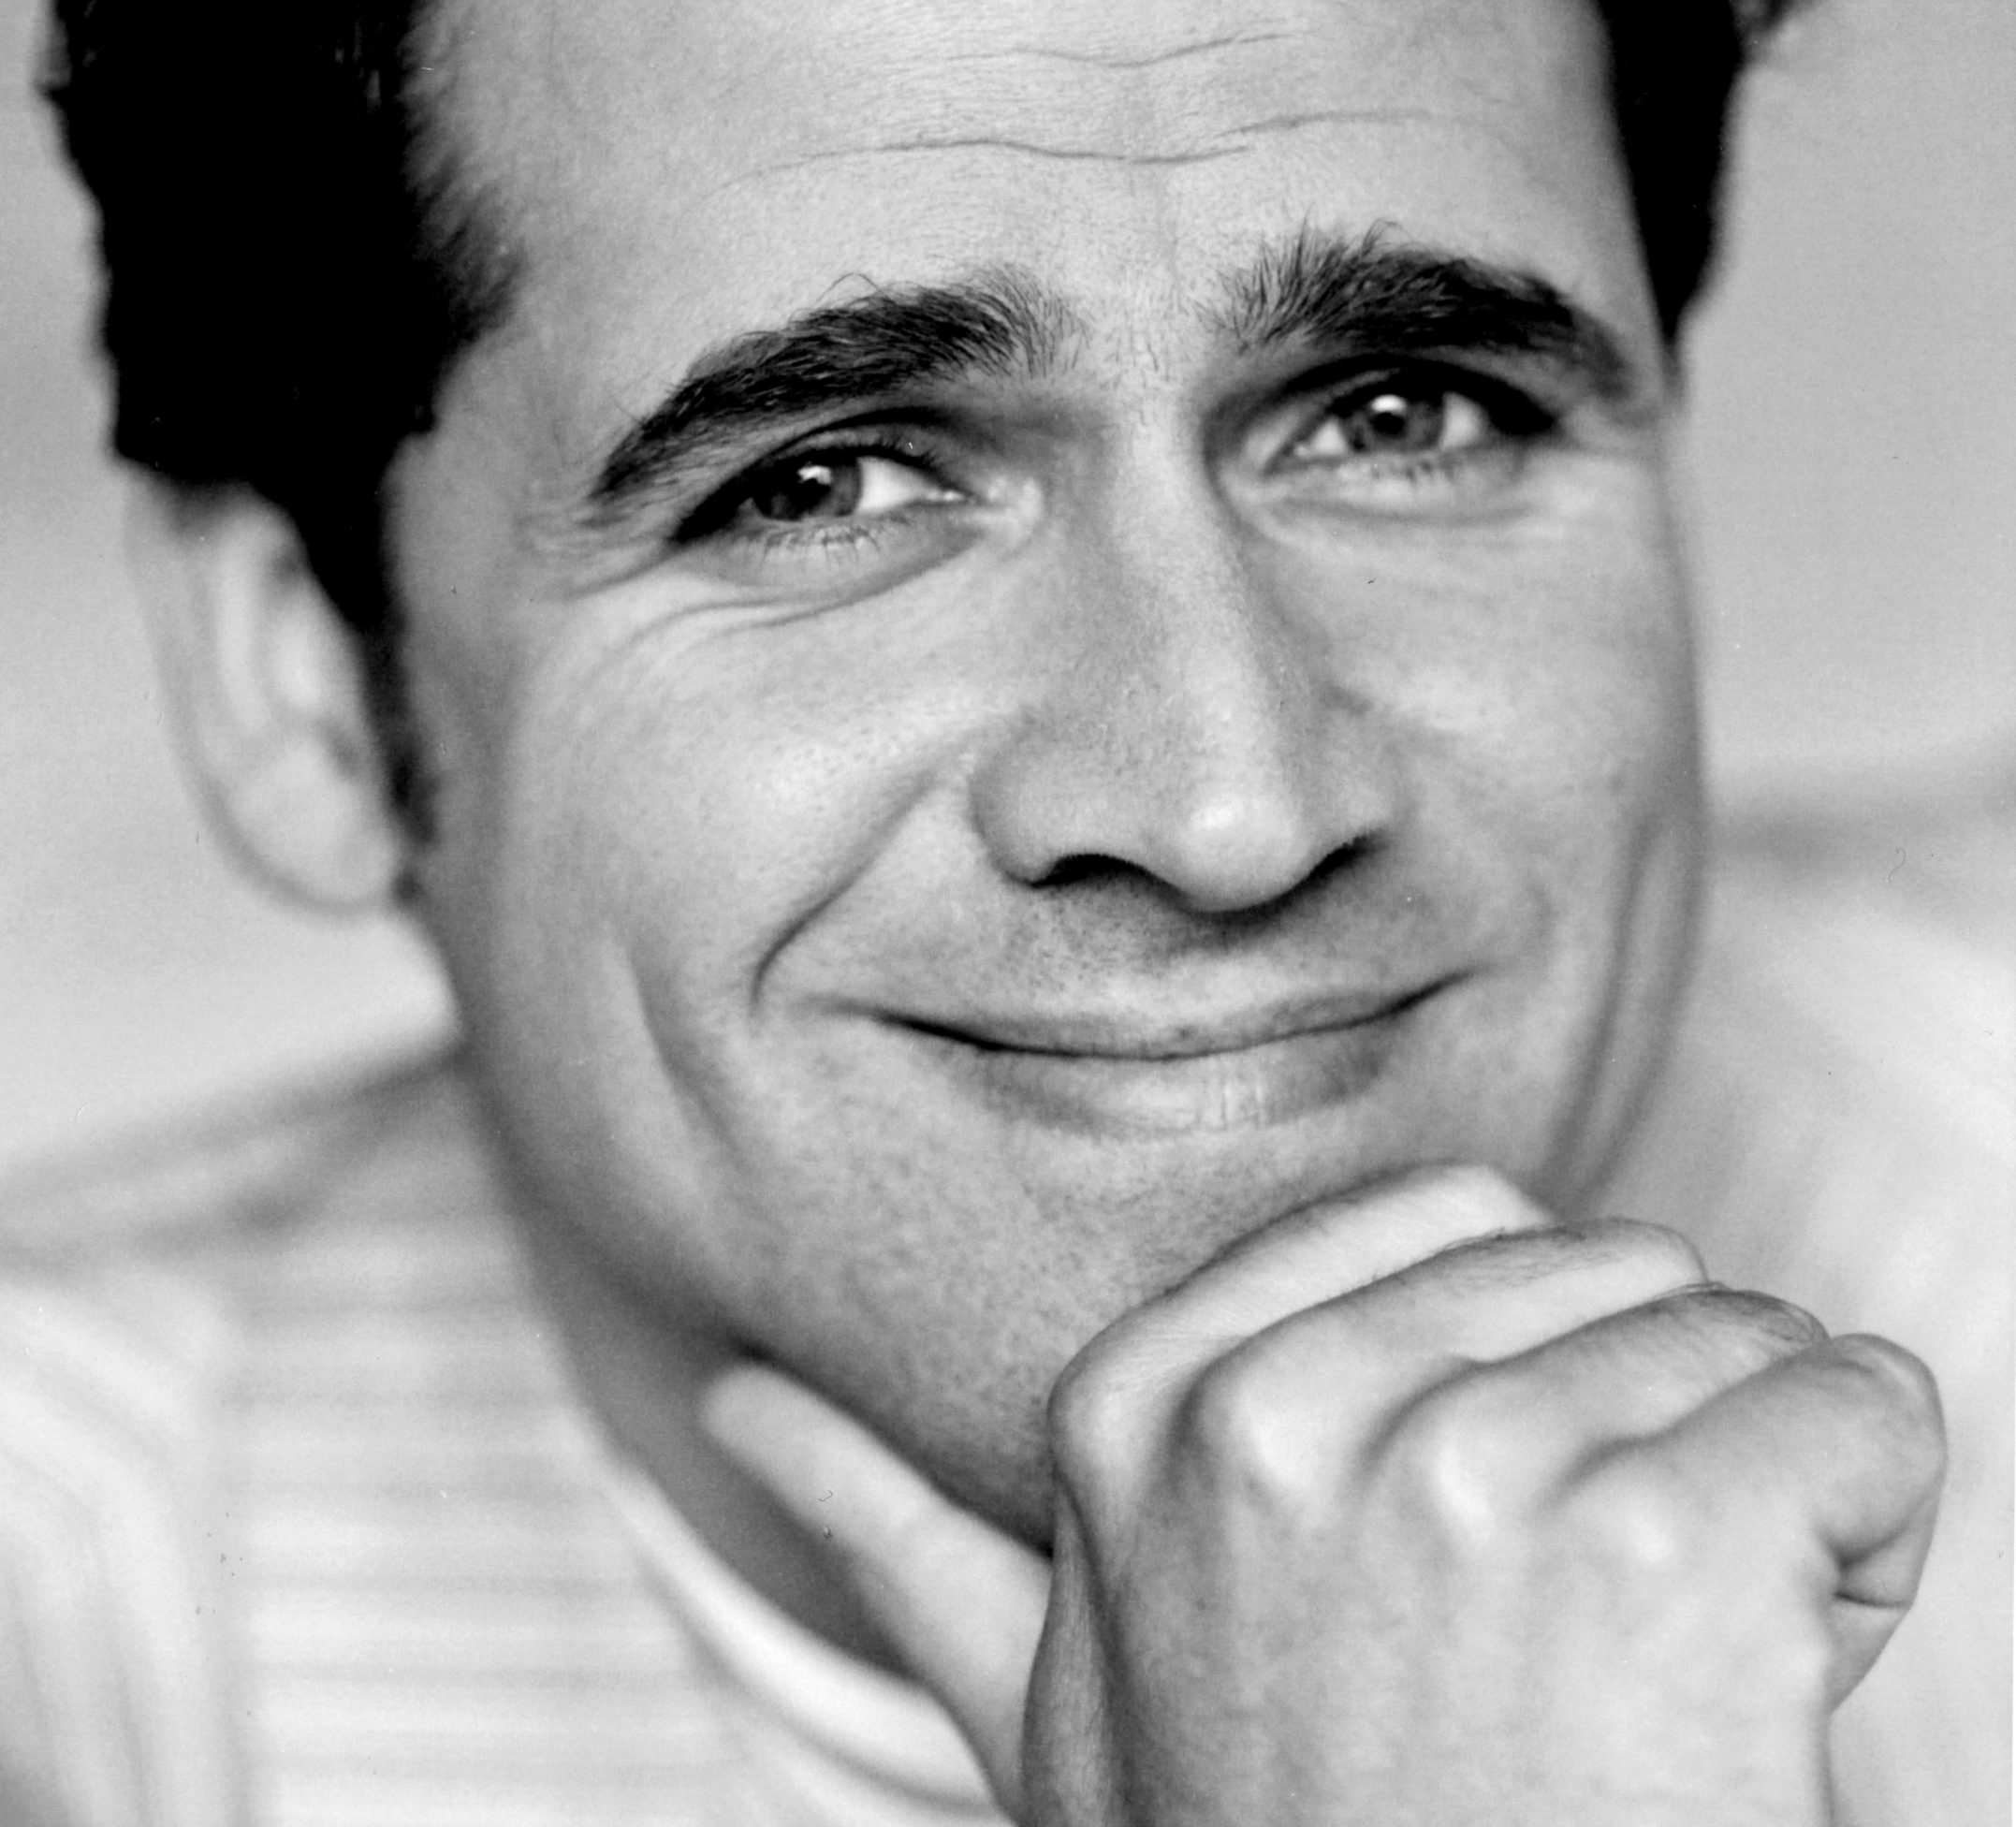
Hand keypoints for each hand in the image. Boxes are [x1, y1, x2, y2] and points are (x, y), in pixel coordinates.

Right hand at [704, 1166, 1943, 1824]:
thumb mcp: (1051, 1720)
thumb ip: (901, 1538)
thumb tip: (732, 1397)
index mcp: (1141, 1415)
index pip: (1452, 1227)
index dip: (1511, 1391)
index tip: (1471, 1572)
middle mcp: (1282, 1416)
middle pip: (1604, 1269)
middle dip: (1635, 1429)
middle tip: (1563, 1650)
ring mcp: (1464, 1469)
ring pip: (1740, 1334)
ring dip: (1757, 1497)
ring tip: (1642, 1677)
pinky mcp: (1662, 1536)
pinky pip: (1866, 1402)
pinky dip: (1874, 1522)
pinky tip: (1770, 1678)